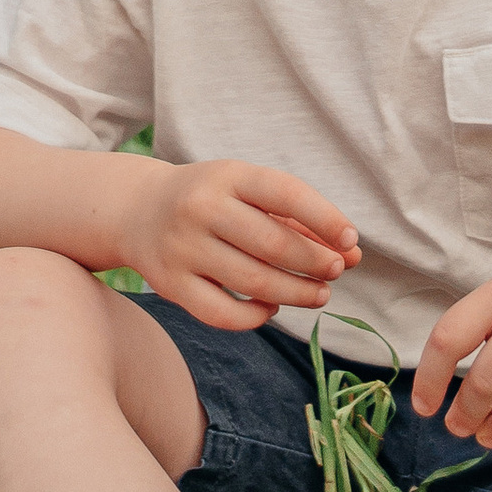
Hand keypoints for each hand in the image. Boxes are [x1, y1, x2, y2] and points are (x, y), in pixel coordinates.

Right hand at [124, 156, 359, 330]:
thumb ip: (298, 219)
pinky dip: (255, 316)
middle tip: (337, 271)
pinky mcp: (170, 284)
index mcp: (228, 175)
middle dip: (315, 262)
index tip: (352, 239)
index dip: (325, 218)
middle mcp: (201, 208)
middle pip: (273, 244)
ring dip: (296, 293)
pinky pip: (222, 313)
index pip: (285, 193)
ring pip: (253, 282)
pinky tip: (271, 306)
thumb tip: (353, 253)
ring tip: (319, 294)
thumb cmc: (213, 201)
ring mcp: (182, 248)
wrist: (138, 210)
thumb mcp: (248, 192)